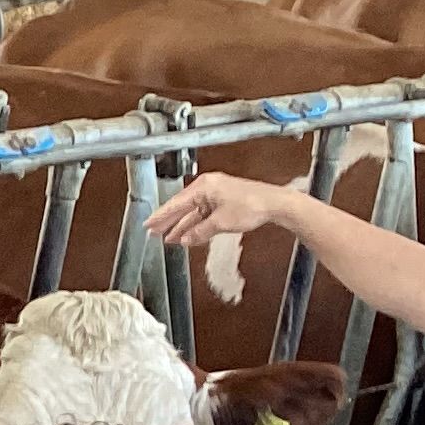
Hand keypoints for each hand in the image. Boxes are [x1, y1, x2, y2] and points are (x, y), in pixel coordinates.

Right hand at [147, 173, 293, 248]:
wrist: (276, 204)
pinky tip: (189, 234)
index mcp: (204, 186)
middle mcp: (209, 187)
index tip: (149, 224)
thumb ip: (199, 231)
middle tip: (154, 232)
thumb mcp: (220, 222)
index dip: (161, 216)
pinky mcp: (224, 200)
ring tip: (170, 237)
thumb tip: (185, 239)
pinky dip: (196, 224)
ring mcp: (217, 193)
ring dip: (183, 225)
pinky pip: (204, 214)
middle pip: (182, 207)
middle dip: (169, 221)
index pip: (176, 203)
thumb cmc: (253, 204)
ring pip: (193, 212)